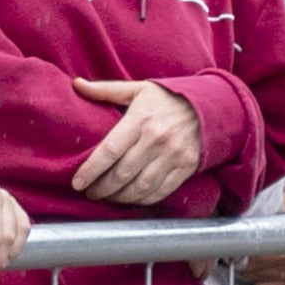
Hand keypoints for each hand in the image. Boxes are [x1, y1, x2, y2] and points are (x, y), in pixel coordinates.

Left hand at [67, 77, 205, 205]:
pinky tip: (131, 199)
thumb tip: (77, 84)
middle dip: (102, 188)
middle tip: (90, 193)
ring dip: (120, 197)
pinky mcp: (186, 166)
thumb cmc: (166, 98)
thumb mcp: (137, 89)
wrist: (208, 105)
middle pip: (122, 173)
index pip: (109, 151)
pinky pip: (161, 191)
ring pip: (140, 186)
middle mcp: (157, 139)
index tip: (77, 183)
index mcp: (140, 119)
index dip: (91, 170)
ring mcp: (173, 155)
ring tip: (107, 198)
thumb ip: (105, 90)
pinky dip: (143, 200)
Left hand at [247, 187, 284, 284]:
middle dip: (249, 270)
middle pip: (259, 281)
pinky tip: (273, 282)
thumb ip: (269, 205)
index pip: (256, 262)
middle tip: (248, 258)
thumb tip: (244, 207)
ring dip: (260, 284)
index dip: (241, 256)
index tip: (236, 250)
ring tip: (261, 270)